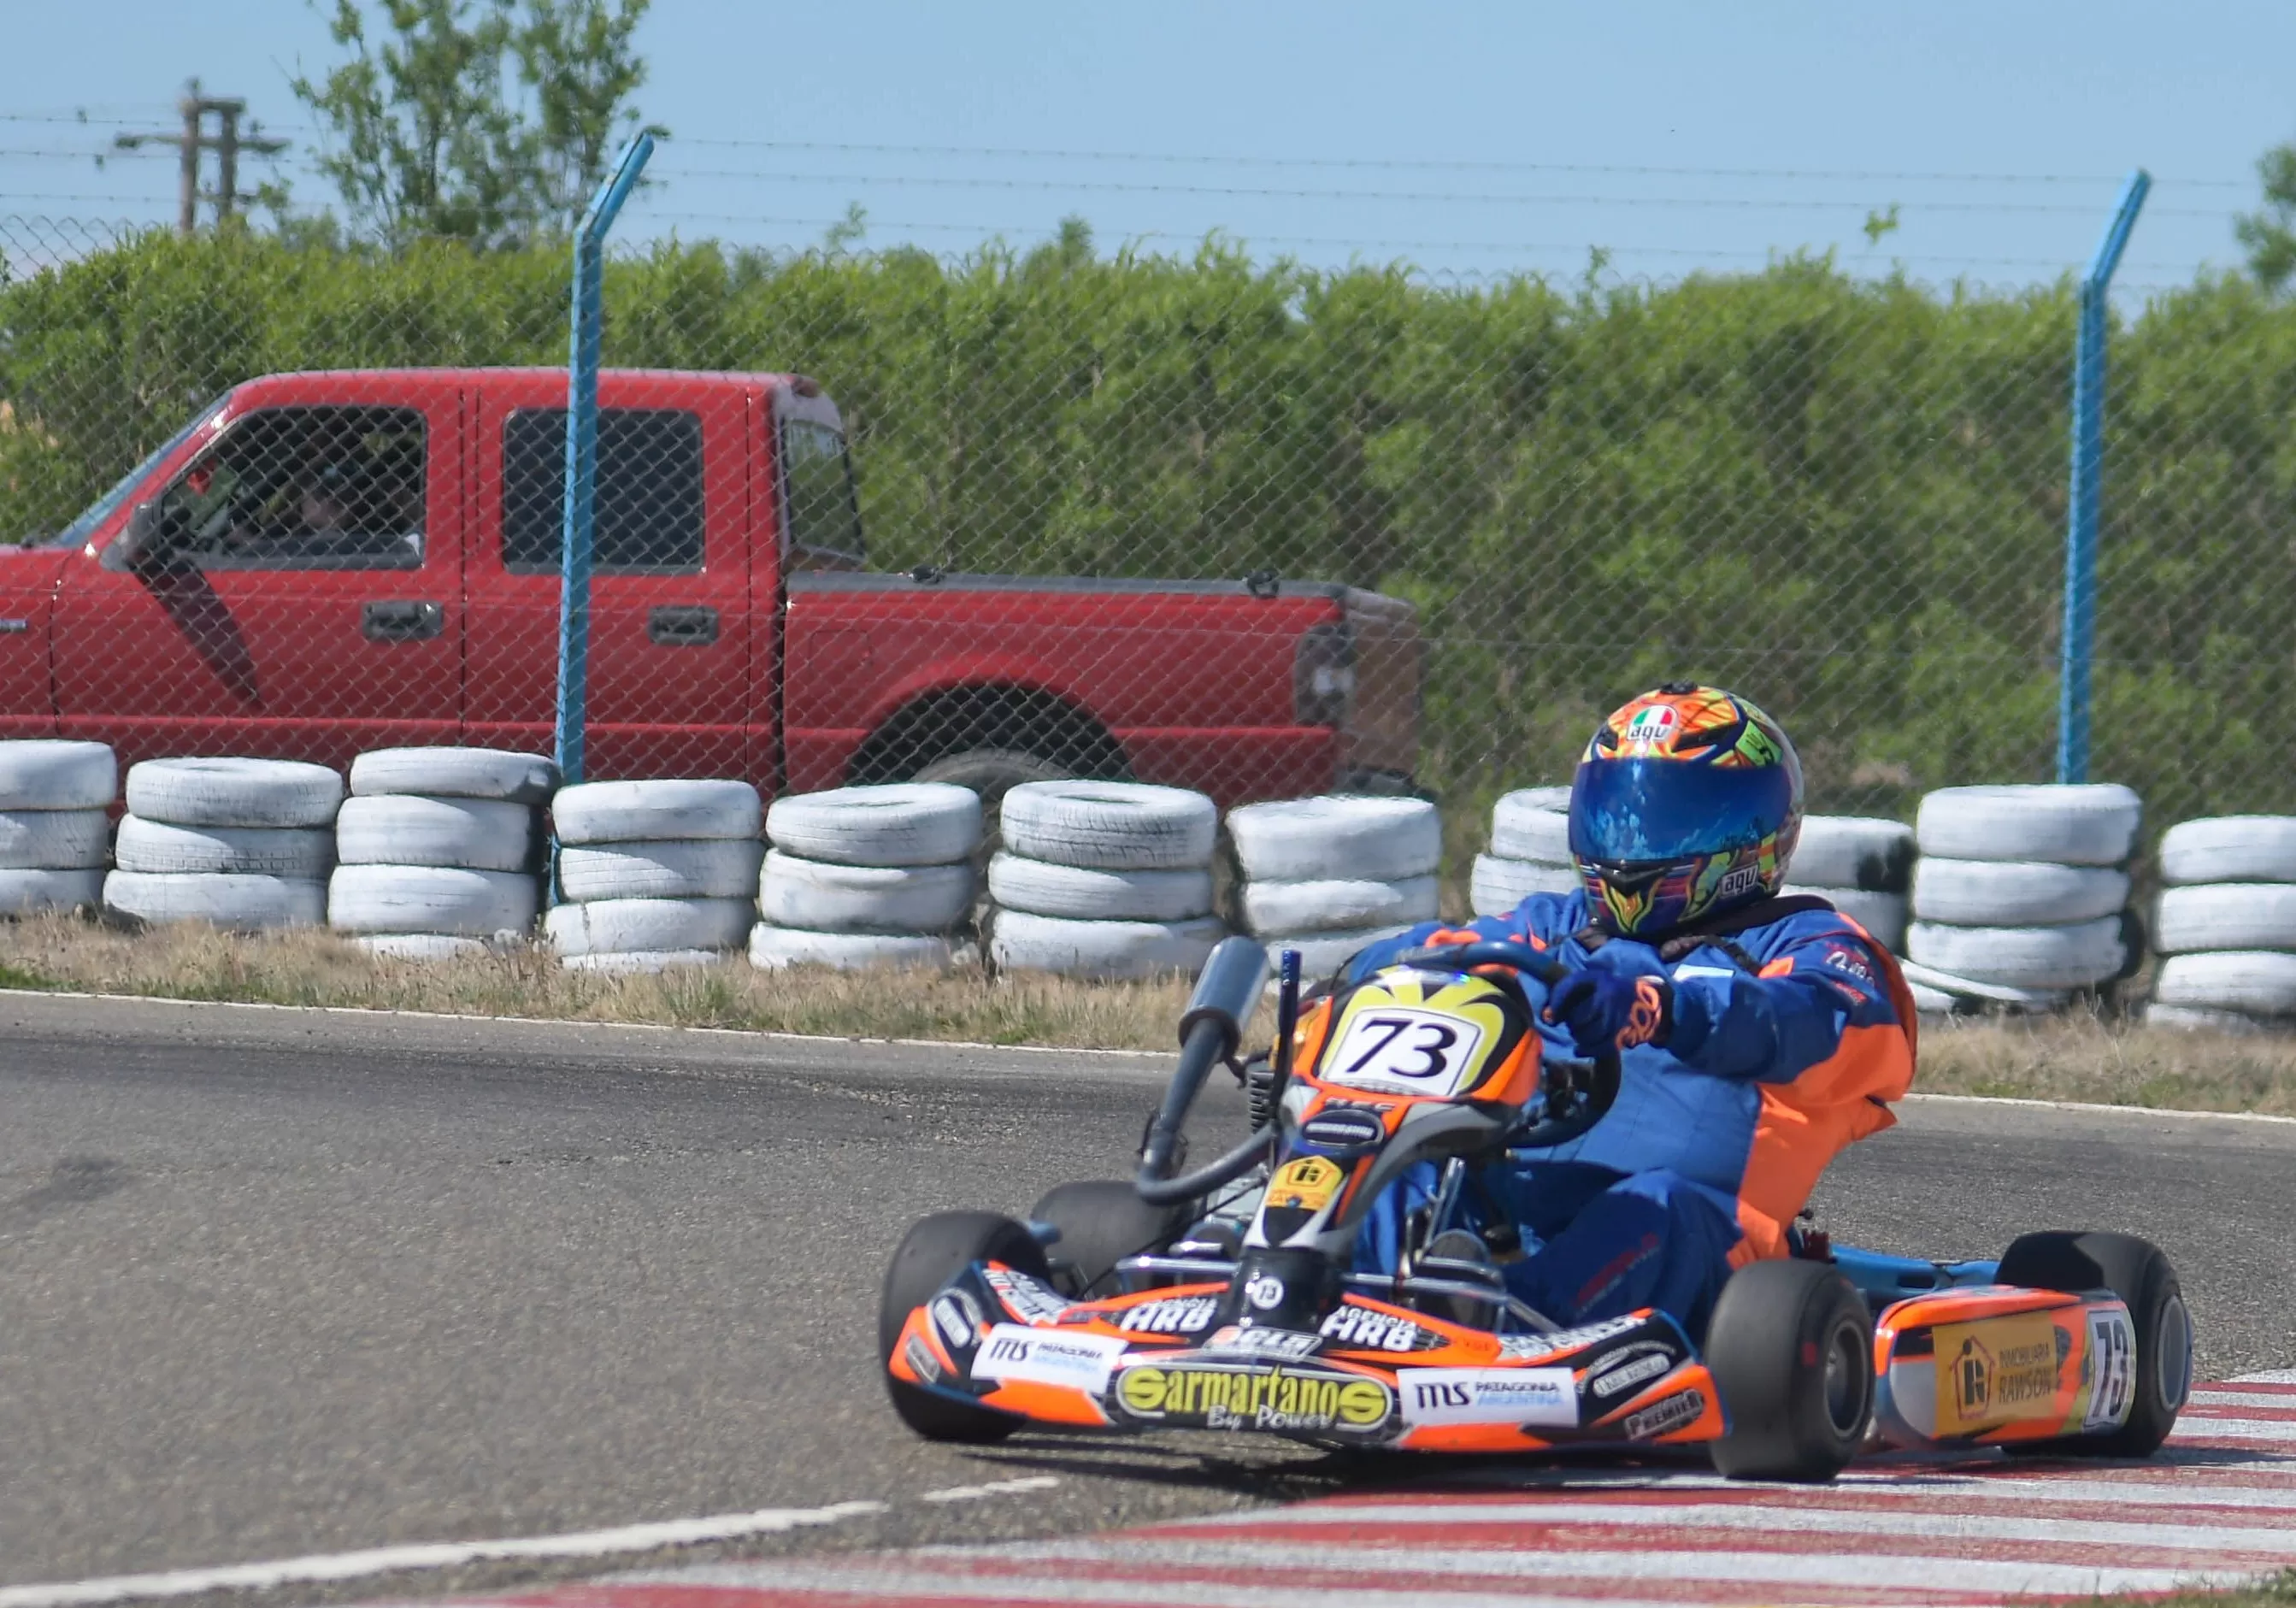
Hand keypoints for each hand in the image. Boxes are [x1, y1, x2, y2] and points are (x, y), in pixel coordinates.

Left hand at [1544, 951, 1673, 1056]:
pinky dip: (1587, 1050)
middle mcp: (1609, 995)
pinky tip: (1579, 1049)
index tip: (1549, 1016)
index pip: (1571, 986)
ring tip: (1580, 1034)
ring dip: (1580, 1037)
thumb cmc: (1612, 990)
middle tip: (1573, 1025)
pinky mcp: (1626, 1032)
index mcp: (1599, 978)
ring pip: (1589, 1033)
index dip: (1556, 1002)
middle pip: (1579, 1017)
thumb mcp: (1593, 980)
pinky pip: (1601, 1046)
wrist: (1650, 1001)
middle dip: (1572, 1024)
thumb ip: (1568, 992)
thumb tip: (1547, 1018)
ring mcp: (1619, 1015)